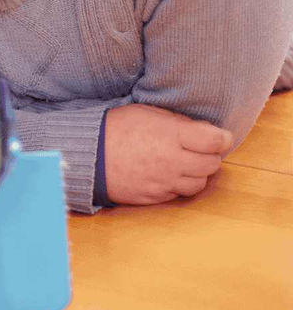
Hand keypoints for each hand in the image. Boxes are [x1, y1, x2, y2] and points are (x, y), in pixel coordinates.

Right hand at [104, 103, 232, 204]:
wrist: (86, 154)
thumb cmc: (116, 127)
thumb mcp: (147, 113)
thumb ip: (178, 122)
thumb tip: (204, 130)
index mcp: (171, 135)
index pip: (216, 141)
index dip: (222, 138)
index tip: (219, 136)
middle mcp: (171, 161)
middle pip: (212, 164)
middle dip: (210, 155)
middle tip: (200, 148)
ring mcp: (163, 182)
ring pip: (199, 183)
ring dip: (197, 173)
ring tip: (184, 163)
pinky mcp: (154, 197)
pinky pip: (179, 193)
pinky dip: (179, 184)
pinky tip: (168, 173)